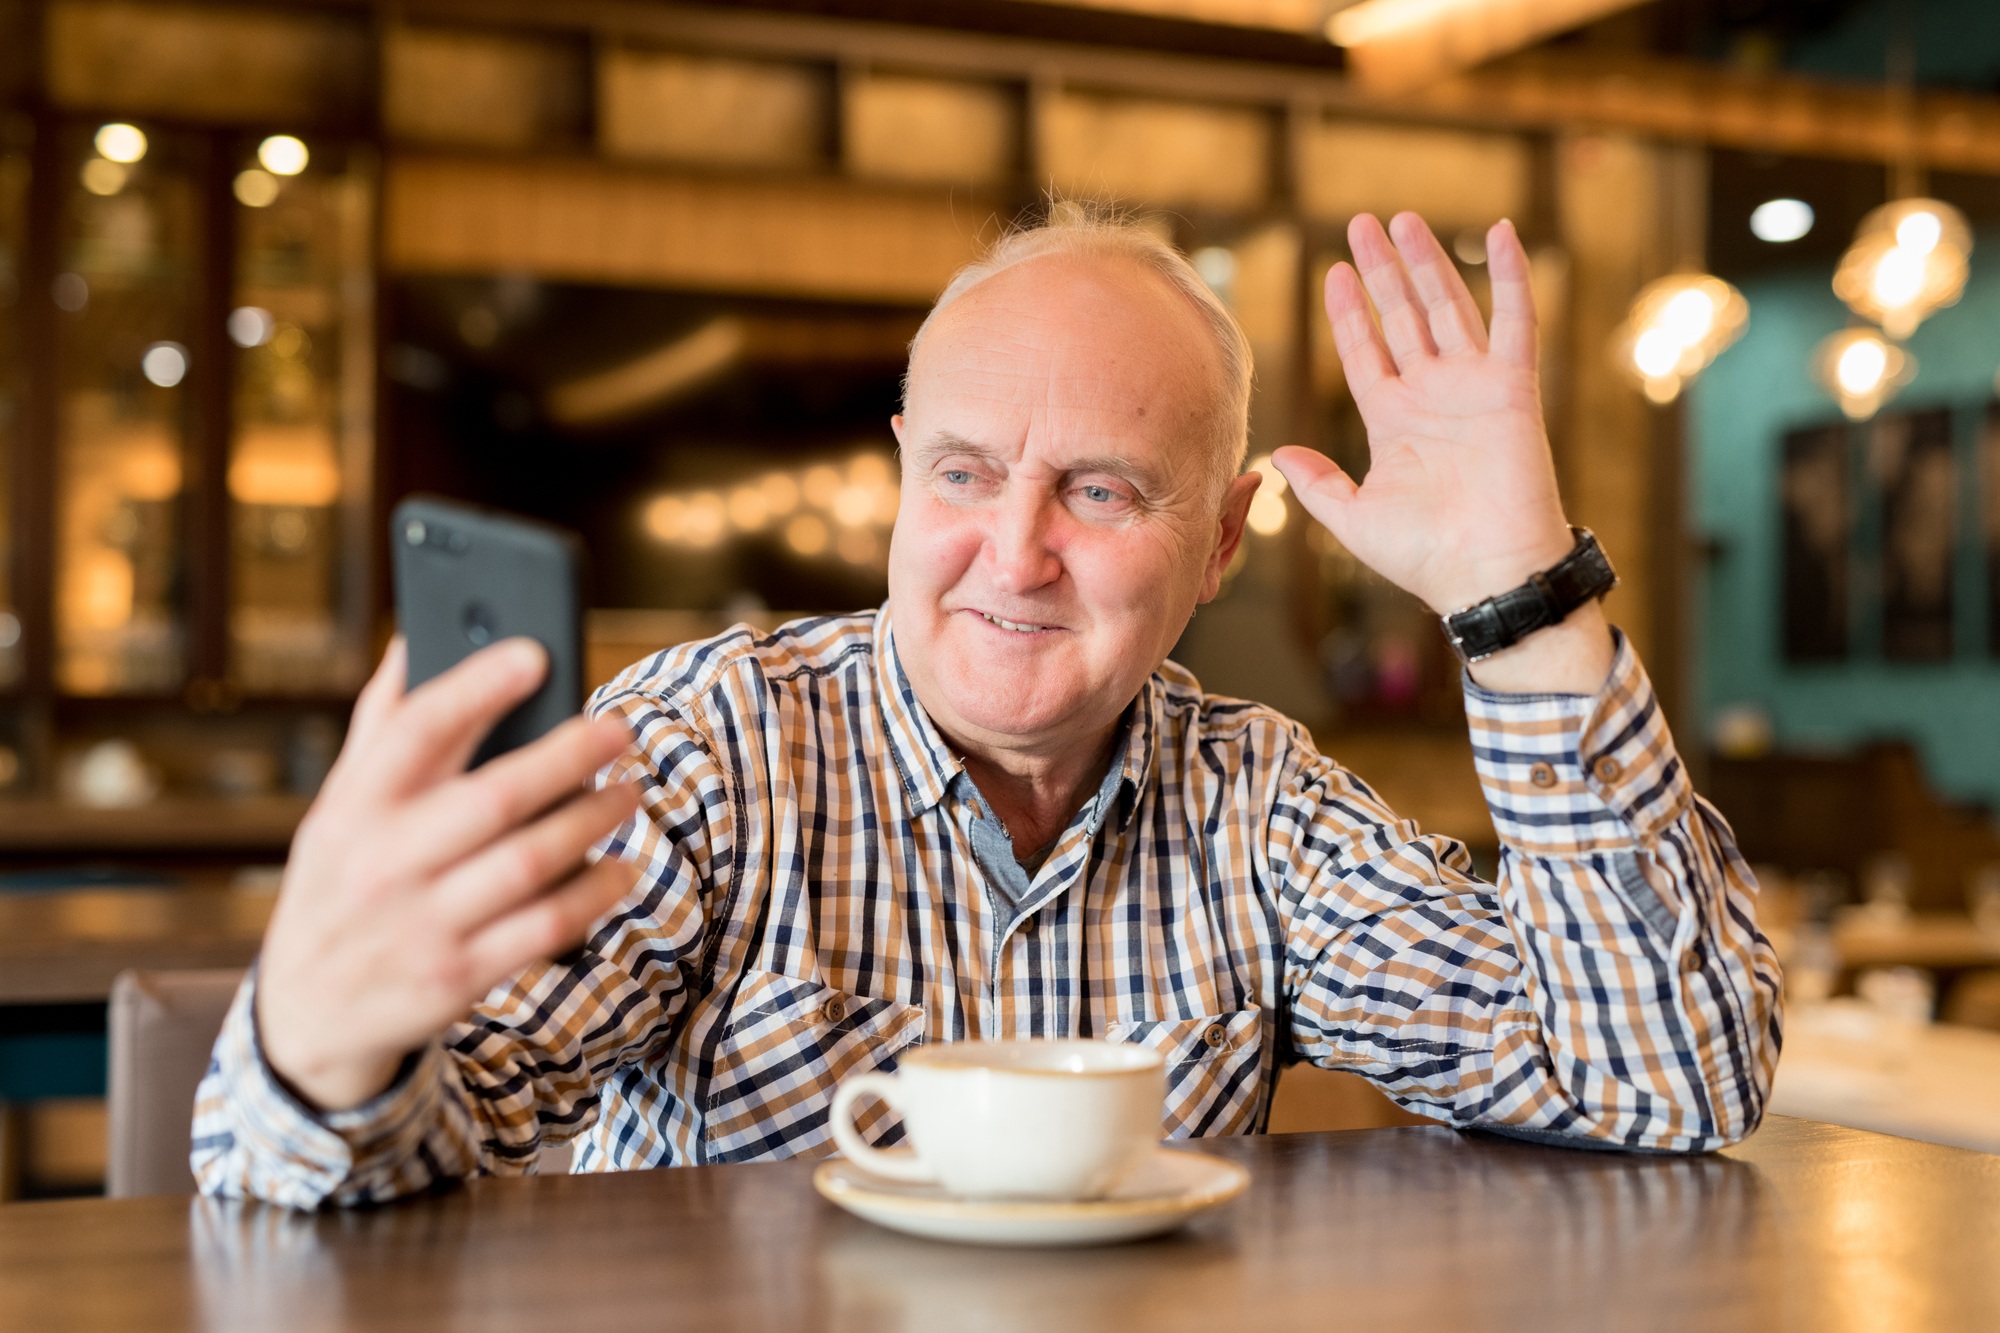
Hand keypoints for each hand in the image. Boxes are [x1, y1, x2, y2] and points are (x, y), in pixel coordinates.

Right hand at [256, 637, 639, 1111]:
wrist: (306, 1014)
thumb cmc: (341, 882)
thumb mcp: (339, 807)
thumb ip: (380, 725)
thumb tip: (415, 636)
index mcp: (353, 807)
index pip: (416, 730)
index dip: (478, 685)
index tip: (536, 652)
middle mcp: (384, 864)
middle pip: (493, 797)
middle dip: (566, 756)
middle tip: (616, 729)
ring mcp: (422, 925)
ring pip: (529, 862)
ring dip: (592, 820)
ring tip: (628, 791)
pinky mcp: (459, 976)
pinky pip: (546, 927)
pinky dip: (593, 892)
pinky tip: (620, 866)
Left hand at [1272, 213, 1612, 693]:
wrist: (1485, 576)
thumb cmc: (1425, 557)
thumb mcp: (1353, 518)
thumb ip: (1317, 484)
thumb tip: (1277, 455)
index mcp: (1394, 421)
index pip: (1365, 351)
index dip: (1350, 312)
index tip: (1333, 271)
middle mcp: (1432, 396)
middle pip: (1402, 317)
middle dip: (1381, 272)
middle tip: (1361, 224)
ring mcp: (1473, 387)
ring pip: (1447, 307)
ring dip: (1426, 263)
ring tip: (1402, 221)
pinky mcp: (1513, 388)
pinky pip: (1516, 320)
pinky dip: (1510, 276)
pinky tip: (1500, 233)